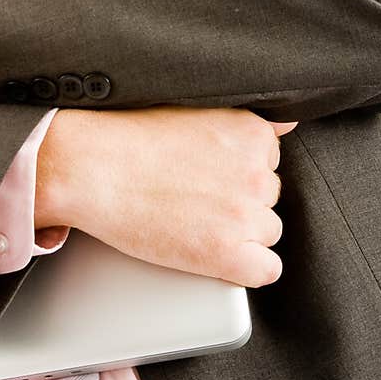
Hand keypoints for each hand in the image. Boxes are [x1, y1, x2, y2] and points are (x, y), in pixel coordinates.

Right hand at [35, 105, 296, 287]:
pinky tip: (215, 255)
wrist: (90, 167)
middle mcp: (257, 173)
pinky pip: (265, 270)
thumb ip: (248, 121)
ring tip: (193, 222)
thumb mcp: (197, 109)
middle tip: (193, 199)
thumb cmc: (129, 136)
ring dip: (238, 233)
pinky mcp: (227, 252)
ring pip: (265, 233)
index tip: (207, 177)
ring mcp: (244, 214)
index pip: (269, 164)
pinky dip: (244, 267)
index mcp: (252, 134)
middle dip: (237, 203)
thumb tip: (290, 123)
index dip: (236, 174)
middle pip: (267, 200)